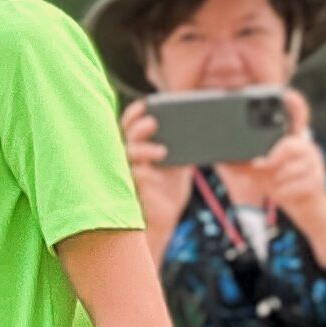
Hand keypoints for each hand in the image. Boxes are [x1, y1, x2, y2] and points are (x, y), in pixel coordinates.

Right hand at [121, 101, 194, 236]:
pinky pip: (133, 177)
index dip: (134, 113)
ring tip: (162, 152)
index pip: (130, 125)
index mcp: (138, 148)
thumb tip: (200, 130)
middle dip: (138, 126)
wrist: (163, 222)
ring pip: (126, 153)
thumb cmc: (167, 192)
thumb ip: (182, 149)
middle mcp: (127, 159)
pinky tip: (156, 174)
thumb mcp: (178, 166)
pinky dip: (145, 173)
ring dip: (143, 149)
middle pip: (125, 135)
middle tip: (154, 123)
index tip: (145, 104)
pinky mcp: (130, 192)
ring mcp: (125, 174)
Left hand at [245, 88, 325, 223]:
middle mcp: (305, 146)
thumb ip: (240, 163)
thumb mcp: (255, 172)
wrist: (303, 206)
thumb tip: (218, 158)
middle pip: (288, 146)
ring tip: (275, 184)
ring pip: (288, 170)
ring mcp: (315, 162)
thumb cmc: (277, 183)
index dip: (294, 105)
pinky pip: (294, 186)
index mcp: (290, 139)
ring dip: (275, 182)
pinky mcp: (318, 180)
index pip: (295, 117)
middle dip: (271, 160)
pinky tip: (284, 193)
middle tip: (259, 166)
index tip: (288, 95)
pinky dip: (283, 193)